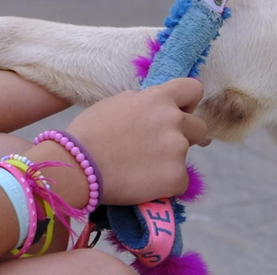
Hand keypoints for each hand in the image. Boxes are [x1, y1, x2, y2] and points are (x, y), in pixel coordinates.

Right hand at [66, 79, 208, 206]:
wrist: (77, 167)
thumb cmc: (88, 133)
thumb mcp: (115, 103)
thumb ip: (141, 102)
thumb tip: (153, 107)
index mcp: (158, 98)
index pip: (193, 89)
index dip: (187, 103)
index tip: (179, 113)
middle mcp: (173, 120)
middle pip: (199, 127)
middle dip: (186, 136)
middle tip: (162, 148)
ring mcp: (177, 150)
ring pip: (186, 156)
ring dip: (170, 162)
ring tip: (143, 170)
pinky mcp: (176, 178)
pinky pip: (180, 182)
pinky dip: (165, 186)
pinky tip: (144, 185)